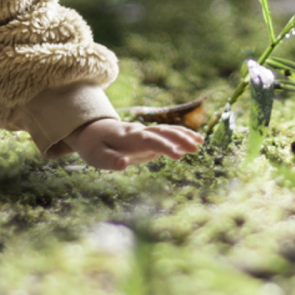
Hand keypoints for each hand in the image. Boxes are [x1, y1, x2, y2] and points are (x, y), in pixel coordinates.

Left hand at [63, 116, 202, 168]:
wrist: (93, 131)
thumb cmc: (94, 146)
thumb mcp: (96, 156)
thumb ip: (110, 160)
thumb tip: (123, 164)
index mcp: (128, 137)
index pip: (150, 140)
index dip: (164, 146)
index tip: (179, 155)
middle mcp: (140, 132)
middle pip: (162, 132)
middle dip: (179, 139)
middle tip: (196, 148)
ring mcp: (146, 134)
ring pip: (167, 130)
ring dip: (183, 135)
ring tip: (200, 142)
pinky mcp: (150, 138)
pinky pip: (168, 135)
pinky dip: (181, 136)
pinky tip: (196, 141)